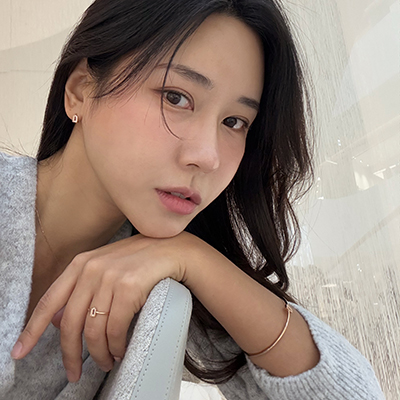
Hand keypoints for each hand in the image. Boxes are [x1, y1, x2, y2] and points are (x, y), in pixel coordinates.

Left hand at [11, 233, 190, 381]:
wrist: (172, 250)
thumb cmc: (140, 262)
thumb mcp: (105, 268)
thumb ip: (81, 289)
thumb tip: (56, 321)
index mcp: (81, 264)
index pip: (48, 301)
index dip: (31, 330)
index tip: (19, 352)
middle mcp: (91, 269)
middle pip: (69, 324)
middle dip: (70, 355)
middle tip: (75, 373)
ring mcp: (110, 277)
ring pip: (93, 330)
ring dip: (99, 354)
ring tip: (107, 361)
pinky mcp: (128, 286)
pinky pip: (115, 328)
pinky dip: (116, 346)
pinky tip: (120, 350)